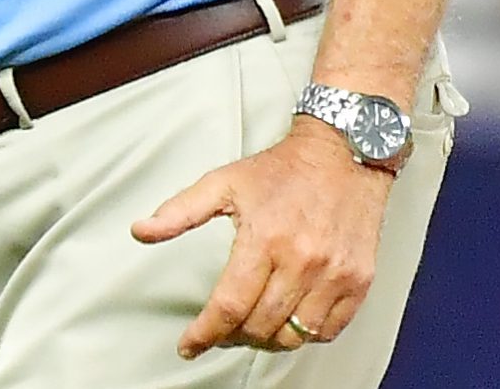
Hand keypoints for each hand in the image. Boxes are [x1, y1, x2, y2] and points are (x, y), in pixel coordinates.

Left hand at [133, 118, 394, 357]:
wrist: (343, 154)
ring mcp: (334, 274)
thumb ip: (179, 212)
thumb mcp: (223, 182)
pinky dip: (304, 335)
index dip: (205, 333)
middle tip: (221, 331)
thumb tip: (140, 231)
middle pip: (260, 326)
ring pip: (294, 336)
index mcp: (264, 238)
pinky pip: (328, 330)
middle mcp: (302, 260)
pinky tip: (288, 322)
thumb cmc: (281, 170)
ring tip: (251, 329)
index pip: (229, 305)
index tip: (189, 345)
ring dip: (266, 341)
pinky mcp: (359, 281)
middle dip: (233, 337)